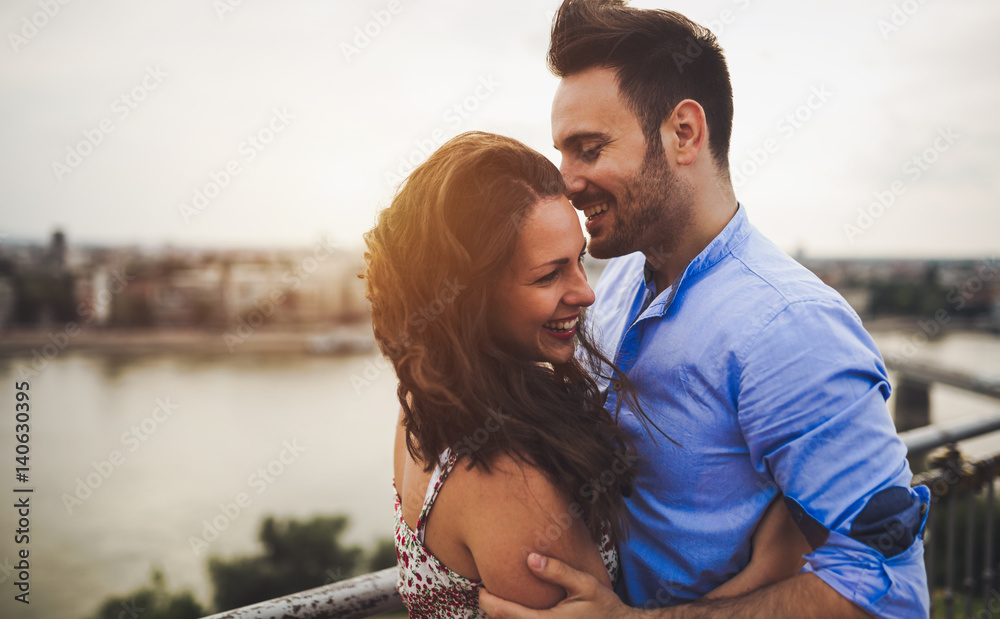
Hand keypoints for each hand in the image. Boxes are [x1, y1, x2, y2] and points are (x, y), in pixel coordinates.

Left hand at [478, 552, 635, 618]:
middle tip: (486, 593)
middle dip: (491, 611)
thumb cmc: (603, 607)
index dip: (487, 601)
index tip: (481, 589)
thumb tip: (529, 558)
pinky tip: (516, 613)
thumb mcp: (585, 584)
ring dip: (503, 618)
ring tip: (498, 603)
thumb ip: (558, 572)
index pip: (505, 614)